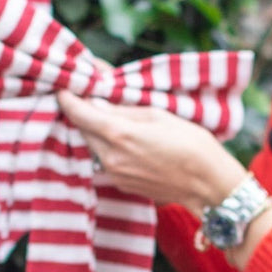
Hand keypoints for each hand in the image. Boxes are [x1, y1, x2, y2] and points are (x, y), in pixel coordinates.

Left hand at [58, 90, 245, 213]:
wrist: (206, 184)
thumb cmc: (190, 144)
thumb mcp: (158, 115)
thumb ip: (123, 110)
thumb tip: (98, 103)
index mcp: (119, 135)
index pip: (79, 113)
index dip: (68, 98)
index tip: (64, 87)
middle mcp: (111, 158)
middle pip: (83, 130)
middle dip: (85, 114)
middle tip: (93, 98)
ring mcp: (115, 174)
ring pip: (94, 146)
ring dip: (98, 132)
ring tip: (113, 118)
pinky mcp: (122, 185)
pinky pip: (106, 161)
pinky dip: (109, 148)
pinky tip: (127, 141)